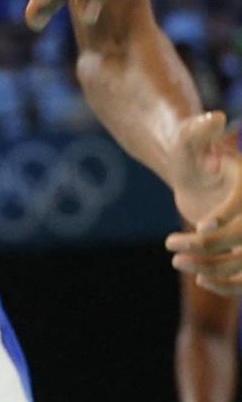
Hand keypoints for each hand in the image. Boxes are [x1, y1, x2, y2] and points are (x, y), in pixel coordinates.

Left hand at [164, 111, 241, 292]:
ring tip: (177, 261)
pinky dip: (228, 283)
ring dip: (213, 267)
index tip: (201, 226)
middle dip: (212, 245)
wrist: (193, 173)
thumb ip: (197, 132)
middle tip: (172, 245)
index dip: (228, 216)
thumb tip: (213, 118)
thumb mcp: (188, 140)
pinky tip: (200, 279)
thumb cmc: (188, 152)